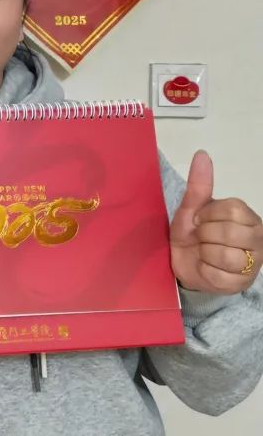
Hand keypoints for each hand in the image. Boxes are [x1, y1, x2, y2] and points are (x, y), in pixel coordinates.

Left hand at [170, 150, 262, 293]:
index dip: (207, 215)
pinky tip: (206, 267)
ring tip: (204, 252)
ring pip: (226, 256)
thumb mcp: (191, 208)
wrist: (183, 263)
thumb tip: (201, 154)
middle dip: (205, 235)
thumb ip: (199, 184)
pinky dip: (204, 271)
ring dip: (205, 254)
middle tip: (201, 237)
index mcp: (248, 217)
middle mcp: (258, 239)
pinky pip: (218, 275)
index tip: (199, 219)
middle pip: (229, 233)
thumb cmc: (192, 233)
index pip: (232, 209)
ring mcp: (253, 264)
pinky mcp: (242, 284)